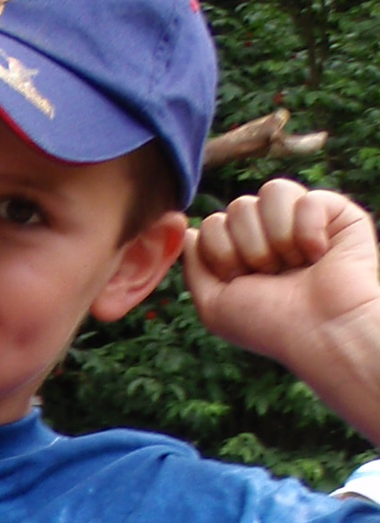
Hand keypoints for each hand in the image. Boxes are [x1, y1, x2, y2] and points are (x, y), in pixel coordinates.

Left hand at [183, 181, 379, 389]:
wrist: (320, 331)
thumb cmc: (268, 325)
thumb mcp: (214, 306)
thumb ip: (194, 267)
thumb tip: (187, 230)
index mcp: (241, 249)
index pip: (212, 224)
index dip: (222, 254)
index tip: (241, 281)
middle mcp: (270, 230)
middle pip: (238, 206)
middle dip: (251, 249)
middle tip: (273, 276)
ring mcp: (301, 217)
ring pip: (272, 191)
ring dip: (279, 238)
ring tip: (296, 265)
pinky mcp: (335, 211)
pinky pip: (308, 198)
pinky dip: (310, 230)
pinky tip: (319, 254)